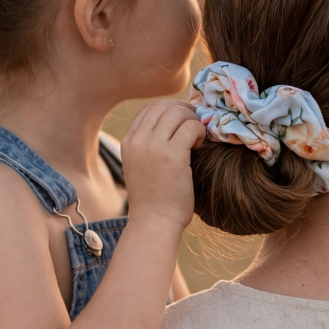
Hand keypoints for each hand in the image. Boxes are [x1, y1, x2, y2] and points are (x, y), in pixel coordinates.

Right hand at [121, 99, 205, 230]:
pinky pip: (191, 127)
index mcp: (128, 141)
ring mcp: (153, 146)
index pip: (149, 109)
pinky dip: (200, 132)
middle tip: (195, 123)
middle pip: (163, 106)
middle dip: (183, 110)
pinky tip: (200, 146)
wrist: (154, 223)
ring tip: (197, 138)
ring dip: (193, 120)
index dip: (170, 109)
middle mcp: (138, 140)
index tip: (183, 119)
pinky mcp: (172, 155)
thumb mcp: (142, 165)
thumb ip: (150, 144)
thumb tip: (176, 121)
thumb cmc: (154, 198)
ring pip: (178, 112)